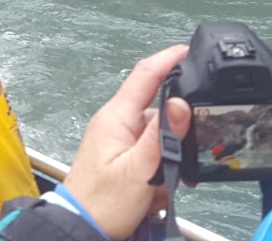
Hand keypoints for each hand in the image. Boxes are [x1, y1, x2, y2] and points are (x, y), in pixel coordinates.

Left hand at [61, 44, 190, 240]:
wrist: (82, 228)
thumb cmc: (102, 203)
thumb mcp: (138, 171)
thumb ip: (161, 138)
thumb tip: (180, 103)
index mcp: (116, 117)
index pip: (144, 75)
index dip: (168, 59)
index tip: (190, 49)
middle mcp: (117, 123)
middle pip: (158, 110)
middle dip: (177, 132)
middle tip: (185, 155)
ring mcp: (120, 140)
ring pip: (159, 138)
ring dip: (169, 160)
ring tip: (162, 186)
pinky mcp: (124, 157)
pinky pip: (152, 157)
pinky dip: (161, 173)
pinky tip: (157, 193)